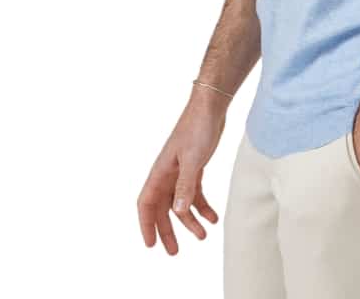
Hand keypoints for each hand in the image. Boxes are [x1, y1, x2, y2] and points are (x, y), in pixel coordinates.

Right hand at [137, 96, 226, 254]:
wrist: (211, 106)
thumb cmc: (198, 127)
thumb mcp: (193, 159)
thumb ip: (185, 185)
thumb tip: (178, 211)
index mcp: (160, 171)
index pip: (146, 203)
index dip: (146, 224)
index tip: (150, 244)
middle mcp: (167, 173)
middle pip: (162, 208)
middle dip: (168, 230)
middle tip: (174, 252)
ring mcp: (180, 170)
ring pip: (180, 202)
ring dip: (190, 220)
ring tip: (203, 236)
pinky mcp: (194, 166)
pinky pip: (194, 192)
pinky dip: (203, 206)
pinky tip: (213, 217)